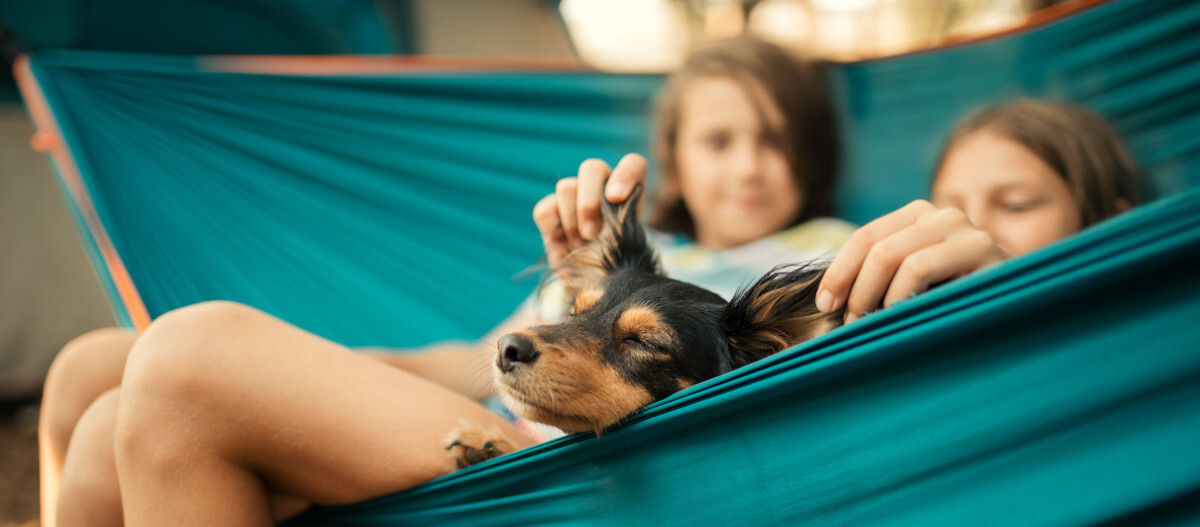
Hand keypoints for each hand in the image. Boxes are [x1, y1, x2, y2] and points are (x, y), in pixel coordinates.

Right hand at [532, 153, 647, 268]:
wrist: (593, 291)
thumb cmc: (619, 270)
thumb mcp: (631, 253)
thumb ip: (628, 232)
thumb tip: (611, 223)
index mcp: (629, 195)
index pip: (633, 164)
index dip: (624, 174)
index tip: (616, 198)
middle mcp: (601, 190)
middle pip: (592, 168)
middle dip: (589, 202)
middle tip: (592, 234)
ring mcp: (573, 199)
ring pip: (566, 187)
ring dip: (572, 222)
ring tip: (581, 246)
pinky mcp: (550, 213)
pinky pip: (544, 210)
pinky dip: (553, 230)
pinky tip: (564, 245)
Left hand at [816, 200, 1008, 323]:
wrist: (1019, 306)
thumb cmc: (957, 300)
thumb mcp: (913, 284)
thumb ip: (881, 277)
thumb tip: (828, 298)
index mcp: (917, 216)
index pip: (864, 238)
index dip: (839, 271)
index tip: (825, 303)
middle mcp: (941, 214)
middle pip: (876, 247)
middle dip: (855, 288)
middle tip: (850, 323)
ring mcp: (965, 229)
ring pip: (896, 257)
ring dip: (876, 296)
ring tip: (873, 324)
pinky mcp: (984, 249)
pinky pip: (921, 268)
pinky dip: (901, 296)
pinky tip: (902, 317)